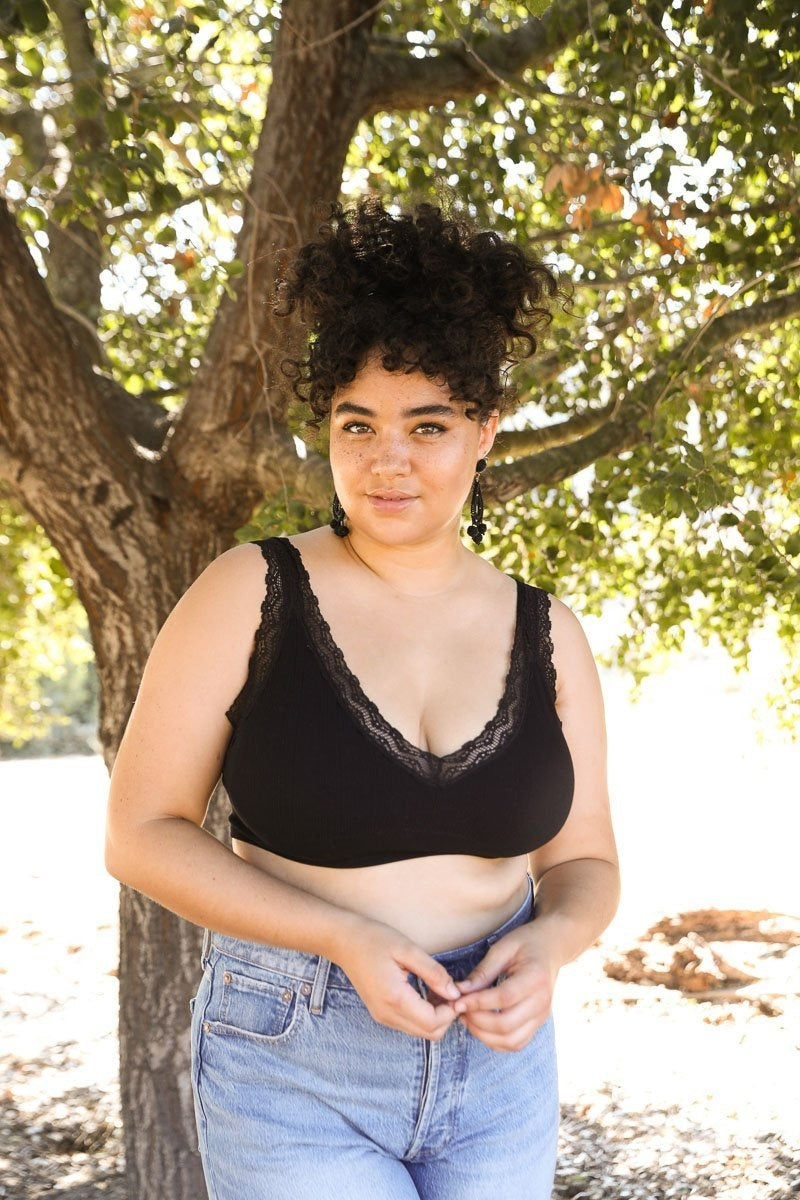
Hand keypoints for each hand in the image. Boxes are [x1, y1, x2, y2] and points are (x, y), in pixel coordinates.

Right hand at [334, 918, 461, 1040]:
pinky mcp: (381, 1013)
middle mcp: (387, 1014)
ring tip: (438, 989)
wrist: (343, 941)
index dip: (451, 1011)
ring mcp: (382, 1016)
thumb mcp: (408, 949)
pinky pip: (409, 1024)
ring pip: (420, 1032)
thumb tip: (454, 992)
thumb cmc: (374, 939)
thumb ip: (433, 972)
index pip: (433, 1023)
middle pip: (429, 1034)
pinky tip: (426, 992)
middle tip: (451, 990)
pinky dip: (424, 1015)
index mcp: (394, 998)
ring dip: (436, 1017)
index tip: (457, 991)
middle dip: (446, 1016)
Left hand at [452, 924, 558, 1051]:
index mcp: (535, 977)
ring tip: (467, 1019)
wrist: (552, 949)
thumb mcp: (503, 948)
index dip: (478, 1003)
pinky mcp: (538, 1024)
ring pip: (511, 1040)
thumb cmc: (526, 943)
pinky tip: (481, 1026)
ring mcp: (542, 1016)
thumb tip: (460, 991)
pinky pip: (516, 1043)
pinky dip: (495, 1041)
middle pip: (506, 1025)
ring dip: (484, 1035)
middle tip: (460, 1010)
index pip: (504, 998)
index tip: (457, 1001)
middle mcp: (542, 1001)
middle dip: (477, 1021)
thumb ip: (483, 971)